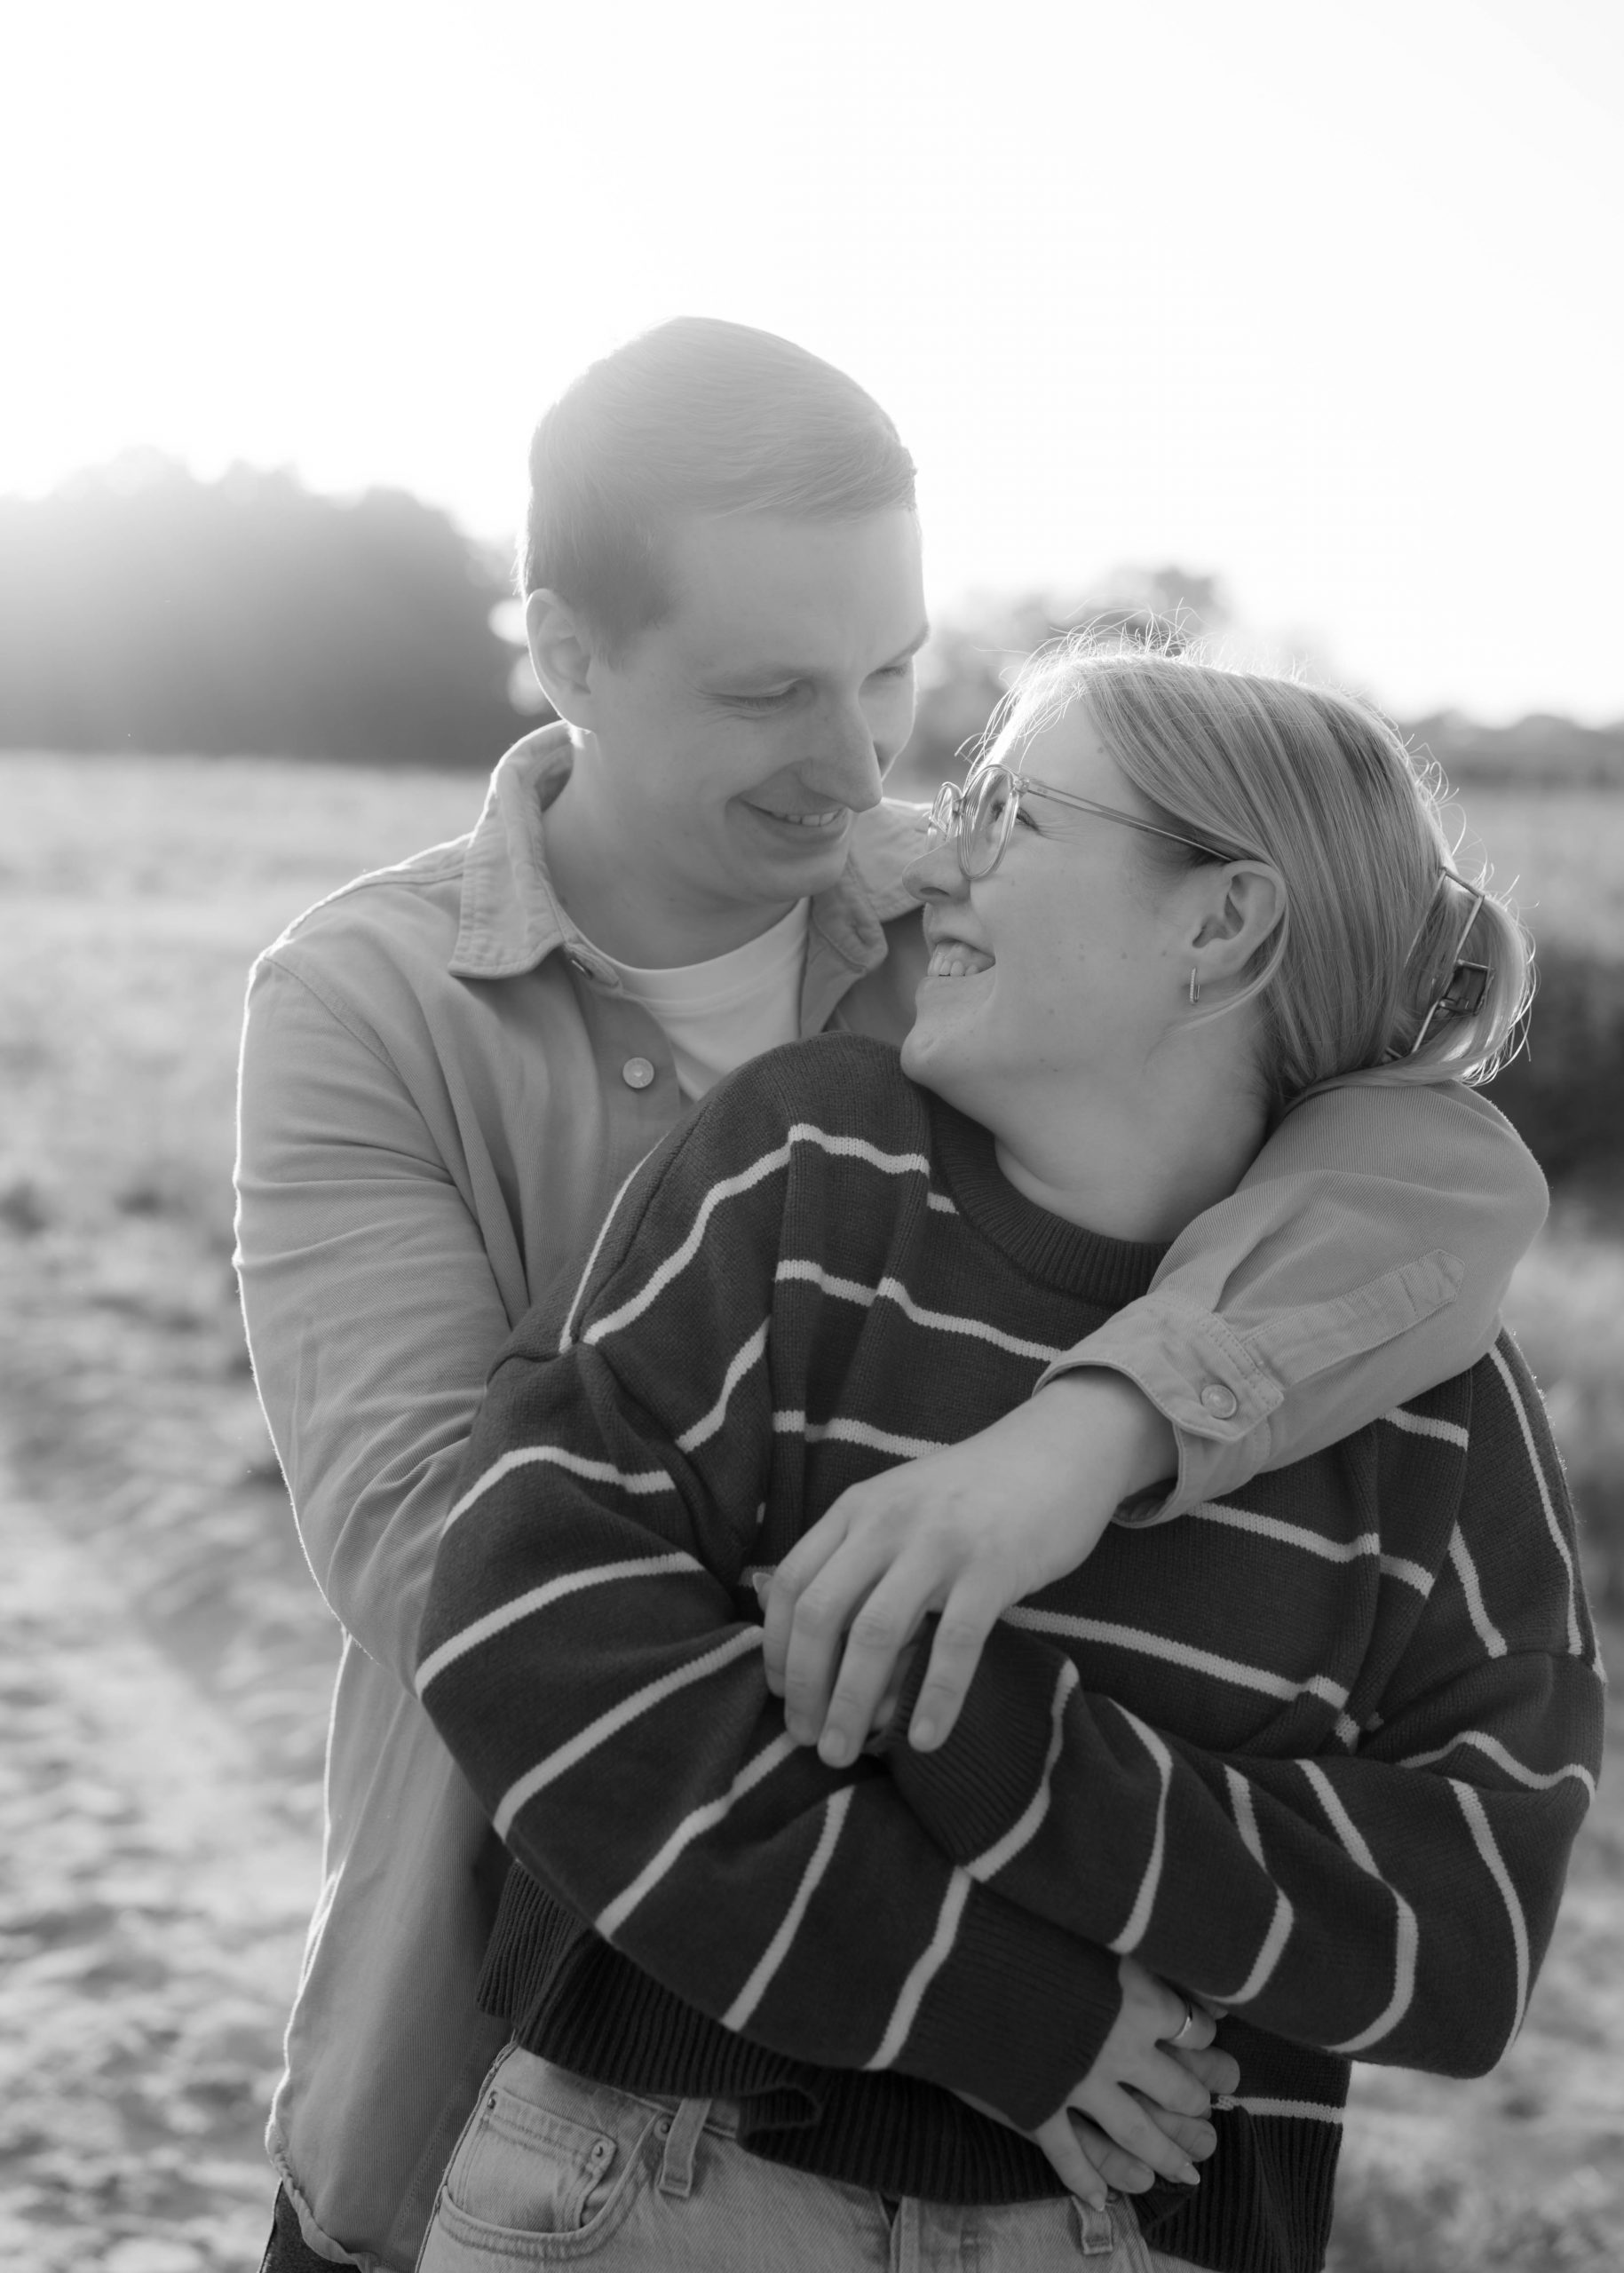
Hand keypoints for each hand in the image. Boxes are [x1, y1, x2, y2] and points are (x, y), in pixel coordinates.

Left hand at [763, 1371, 1173, 1764]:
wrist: (1056, 1451)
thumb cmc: (973, 1494)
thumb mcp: (899, 1506)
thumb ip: (856, 1555)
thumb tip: (809, 1638)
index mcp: (856, 1508)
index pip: (793, 1583)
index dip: (777, 1647)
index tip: (780, 1696)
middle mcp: (887, 1522)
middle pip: (822, 1613)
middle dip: (805, 1687)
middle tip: (805, 1740)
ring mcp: (939, 1543)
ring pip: (876, 1633)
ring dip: (851, 1703)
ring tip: (842, 1754)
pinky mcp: (993, 1567)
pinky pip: (953, 1643)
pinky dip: (934, 1697)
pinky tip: (924, 1740)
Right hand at [955, 1958, 1238, 2207]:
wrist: (964, 1961)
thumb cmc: (1029, 1934)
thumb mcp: (1094, 1935)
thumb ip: (1135, 1953)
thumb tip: (1176, 1955)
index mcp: (1139, 2002)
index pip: (1191, 2027)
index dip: (1204, 2036)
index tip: (1206, 2038)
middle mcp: (1121, 2051)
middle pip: (1176, 2090)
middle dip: (1194, 2105)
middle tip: (1204, 2116)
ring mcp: (1081, 2087)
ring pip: (1136, 2133)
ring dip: (1165, 2156)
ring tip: (1186, 2173)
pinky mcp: (1040, 2107)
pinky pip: (1069, 2155)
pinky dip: (1086, 2179)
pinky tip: (1100, 2199)